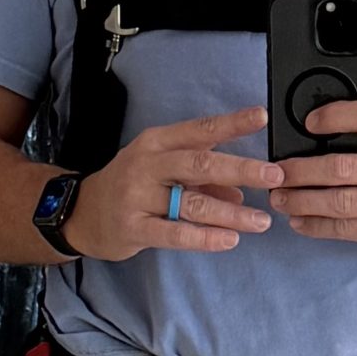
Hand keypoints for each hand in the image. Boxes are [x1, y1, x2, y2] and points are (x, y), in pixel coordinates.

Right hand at [64, 105, 283, 260]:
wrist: (82, 212)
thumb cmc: (132, 184)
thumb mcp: (164, 169)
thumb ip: (203, 177)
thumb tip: (242, 189)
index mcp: (158, 141)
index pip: (200, 129)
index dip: (231, 123)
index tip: (261, 116)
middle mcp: (148, 164)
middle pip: (200, 163)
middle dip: (241, 168)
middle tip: (274, 176)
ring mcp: (138, 196)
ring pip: (192, 203)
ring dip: (231, 212)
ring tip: (261, 221)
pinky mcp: (133, 228)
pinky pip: (175, 233)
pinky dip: (205, 237)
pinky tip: (229, 239)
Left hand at [269, 100, 356, 259]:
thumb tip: (324, 135)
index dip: (336, 117)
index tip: (310, 122)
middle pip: (343, 168)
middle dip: (302, 171)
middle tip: (276, 172)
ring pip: (342, 202)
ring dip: (303, 200)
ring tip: (280, 198)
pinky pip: (349, 230)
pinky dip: (319, 226)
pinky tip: (300, 221)